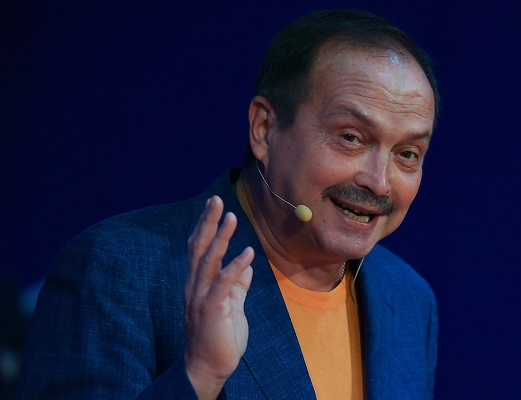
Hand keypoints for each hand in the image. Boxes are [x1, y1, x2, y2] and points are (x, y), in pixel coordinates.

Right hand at [183, 195, 253, 397]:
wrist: (210, 367)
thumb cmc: (220, 336)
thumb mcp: (232, 305)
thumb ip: (237, 285)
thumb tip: (246, 266)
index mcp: (199, 283)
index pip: (199, 249)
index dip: (206, 226)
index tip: (214, 206)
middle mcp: (195, 286)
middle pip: (199, 248)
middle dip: (208, 223)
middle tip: (216, 200)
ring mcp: (201, 298)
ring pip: (208, 261)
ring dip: (220, 237)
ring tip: (232, 217)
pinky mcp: (212, 310)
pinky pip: (224, 284)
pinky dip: (235, 267)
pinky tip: (247, 253)